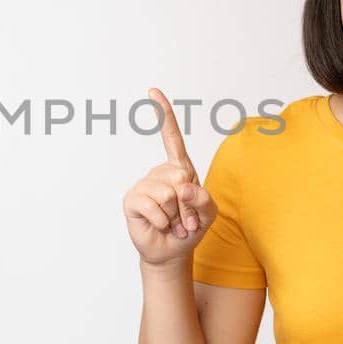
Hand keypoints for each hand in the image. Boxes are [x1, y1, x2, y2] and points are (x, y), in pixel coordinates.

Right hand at [122, 88, 218, 267]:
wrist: (172, 252)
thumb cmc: (191, 228)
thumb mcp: (209, 213)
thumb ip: (203, 198)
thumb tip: (181, 186)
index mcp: (180, 168)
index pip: (172, 137)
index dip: (164, 115)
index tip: (153, 92)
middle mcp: (160, 173)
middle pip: (180, 177)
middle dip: (189, 204)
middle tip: (186, 219)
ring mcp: (144, 185)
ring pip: (167, 194)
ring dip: (176, 216)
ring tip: (174, 223)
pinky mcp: (133, 200)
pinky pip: (153, 206)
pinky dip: (163, 221)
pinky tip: (161, 226)